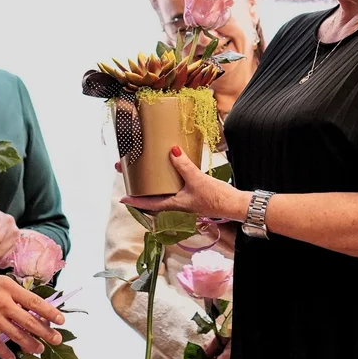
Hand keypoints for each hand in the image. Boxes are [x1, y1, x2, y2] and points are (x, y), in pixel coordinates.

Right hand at [0, 270, 64, 358]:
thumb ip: (12, 291)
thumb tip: (28, 302)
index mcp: (8, 288)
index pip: (35, 302)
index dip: (50, 312)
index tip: (61, 320)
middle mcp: (4, 304)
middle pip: (30, 321)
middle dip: (46, 332)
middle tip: (56, 339)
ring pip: (18, 336)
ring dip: (31, 344)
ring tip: (39, 349)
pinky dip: (6, 354)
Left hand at [119, 147, 245, 220]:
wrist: (235, 205)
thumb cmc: (217, 198)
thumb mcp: (198, 179)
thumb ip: (184, 165)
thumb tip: (171, 151)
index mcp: (175, 205)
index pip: (149, 204)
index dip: (135, 201)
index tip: (123, 198)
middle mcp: (178, 207)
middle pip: (153, 201)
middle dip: (141, 192)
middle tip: (131, 180)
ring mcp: (185, 204)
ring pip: (163, 198)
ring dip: (154, 190)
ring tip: (146, 179)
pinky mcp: (193, 199)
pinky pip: (174, 193)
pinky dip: (167, 187)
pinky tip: (169, 178)